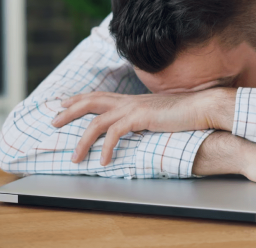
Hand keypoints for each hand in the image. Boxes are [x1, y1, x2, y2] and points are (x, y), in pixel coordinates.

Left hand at [51, 88, 234, 164]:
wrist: (202, 107)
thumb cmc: (184, 113)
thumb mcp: (159, 114)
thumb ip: (144, 118)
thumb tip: (137, 127)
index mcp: (132, 99)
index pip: (99, 95)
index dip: (79, 99)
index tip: (63, 104)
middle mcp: (129, 100)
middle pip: (90, 101)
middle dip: (69, 111)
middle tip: (53, 122)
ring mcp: (133, 108)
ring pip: (96, 121)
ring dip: (83, 141)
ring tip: (76, 158)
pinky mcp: (140, 118)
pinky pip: (115, 134)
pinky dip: (106, 148)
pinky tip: (104, 161)